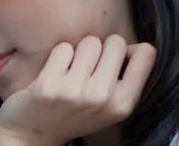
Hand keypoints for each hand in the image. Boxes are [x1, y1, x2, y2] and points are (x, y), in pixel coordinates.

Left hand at [0, 34, 155, 145]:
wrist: (32, 136)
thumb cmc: (75, 113)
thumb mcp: (109, 105)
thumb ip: (126, 77)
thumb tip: (136, 45)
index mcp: (124, 104)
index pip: (146, 53)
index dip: (128, 51)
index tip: (113, 62)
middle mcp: (103, 98)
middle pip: (116, 42)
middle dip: (102, 49)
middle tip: (88, 68)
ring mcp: (75, 92)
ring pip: (90, 41)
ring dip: (79, 51)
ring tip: (70, 71)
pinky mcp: (49, 85)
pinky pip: (63, 48)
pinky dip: (57, 56)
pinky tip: (53, 73)